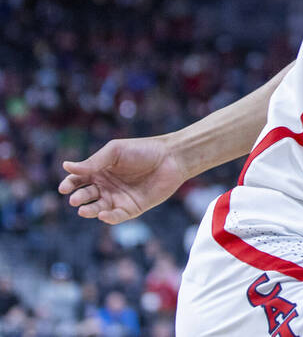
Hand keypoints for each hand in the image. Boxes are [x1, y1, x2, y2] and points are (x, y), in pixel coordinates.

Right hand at [58, 136, 187, 224]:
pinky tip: (103, 215)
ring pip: (98, 209)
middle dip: (78, 198)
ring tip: (83, 210)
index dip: (69, 184)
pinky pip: (116, 216)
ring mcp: (118, 198)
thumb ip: (93, 162)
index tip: (65, 187)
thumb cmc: (143, 150)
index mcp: (100, 171)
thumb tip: (66, 166)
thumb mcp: (115, 152)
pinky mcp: (131, 208)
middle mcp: (106, 186)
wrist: (171, 158)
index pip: (78, 180)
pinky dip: (108, 218)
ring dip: (90, 211)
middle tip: (75, 199)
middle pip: (86, 195)